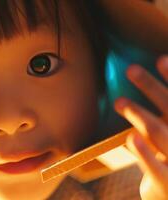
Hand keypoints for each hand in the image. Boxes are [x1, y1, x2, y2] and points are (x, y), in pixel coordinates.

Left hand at [114, 56, 167, 199]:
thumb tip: (133, 88)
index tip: (160, 58)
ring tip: (118, 101)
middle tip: (131, 69)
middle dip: (151, 87)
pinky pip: (154, 166)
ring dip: (138, 113)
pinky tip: (130, 138)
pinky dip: (143, 152)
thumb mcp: (165, 133)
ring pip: (158, 131)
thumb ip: (158, 116)